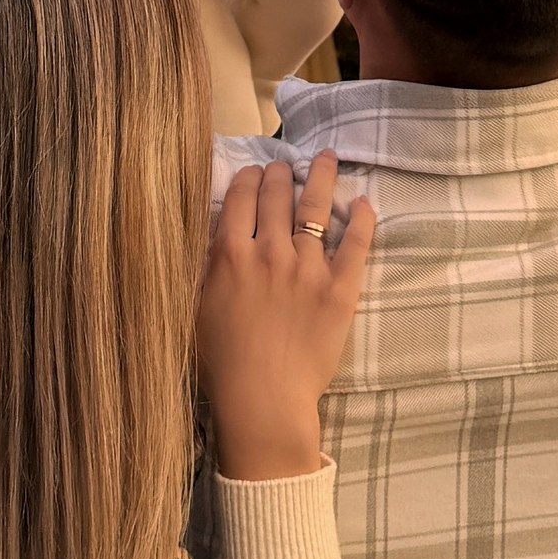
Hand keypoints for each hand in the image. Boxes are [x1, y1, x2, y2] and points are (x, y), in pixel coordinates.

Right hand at [195, 149, 375, 480]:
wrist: (262, 401)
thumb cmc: (221, 364)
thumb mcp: (193, 308)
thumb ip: (203, 268)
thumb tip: (210, 237)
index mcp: (230, 254)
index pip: (242, 196)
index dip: (249, 177)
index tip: (255, 173)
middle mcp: (269, 251)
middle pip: (277, 195)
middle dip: (282, 173)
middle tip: (286, 165)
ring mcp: (308, 268)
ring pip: (316, 208)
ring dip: (321, 177)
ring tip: (327, 157)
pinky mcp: (340, 289)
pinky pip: (357, 243)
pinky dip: (362, 218)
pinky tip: (364, 202)